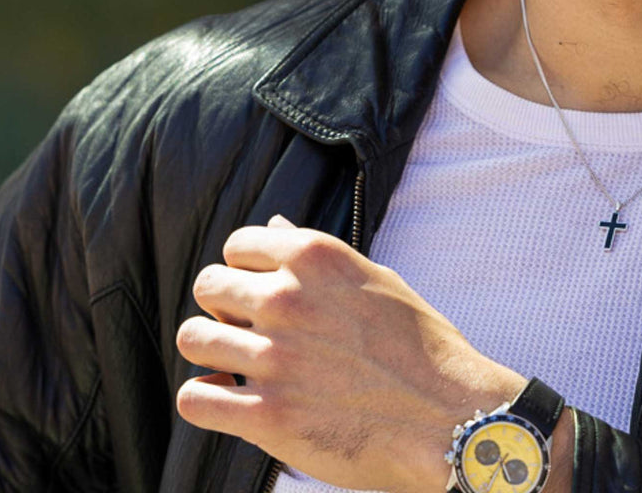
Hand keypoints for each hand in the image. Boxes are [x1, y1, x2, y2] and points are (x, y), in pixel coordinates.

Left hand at [175, 215, 526, 491]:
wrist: (448, 414)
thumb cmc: (419, 346)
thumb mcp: (375, 280)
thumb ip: (318, 258)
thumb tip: (273, 226)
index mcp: (316, 257)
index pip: (237, 245)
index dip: (244, 269)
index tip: (258, 291)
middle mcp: (288, 298)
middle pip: (208, 286)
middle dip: (222, 306)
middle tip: (247, 329)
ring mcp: (275, 356)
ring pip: (193, 338)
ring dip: (210, 350)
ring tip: (235, 364)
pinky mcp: (267, 415)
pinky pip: (194, 398)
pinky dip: (204, 397)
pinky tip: (227, 398)